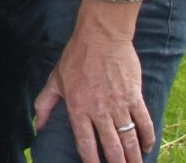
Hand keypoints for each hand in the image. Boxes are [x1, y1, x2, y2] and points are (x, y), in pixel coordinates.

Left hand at [33, 0, 155, 162]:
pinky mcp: (134, 96)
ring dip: (134, 157)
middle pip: (111, 148)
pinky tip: (147, 147)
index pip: (86, 145)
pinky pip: (144, 122)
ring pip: (129, 139)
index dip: (91, 162)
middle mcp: (99, 111)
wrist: (101, 36)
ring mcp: (119, 104)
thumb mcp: (55, 80)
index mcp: (78, 108)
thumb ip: (44, 104)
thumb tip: (38, 125)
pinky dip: (147, 137)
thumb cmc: (76, 57)